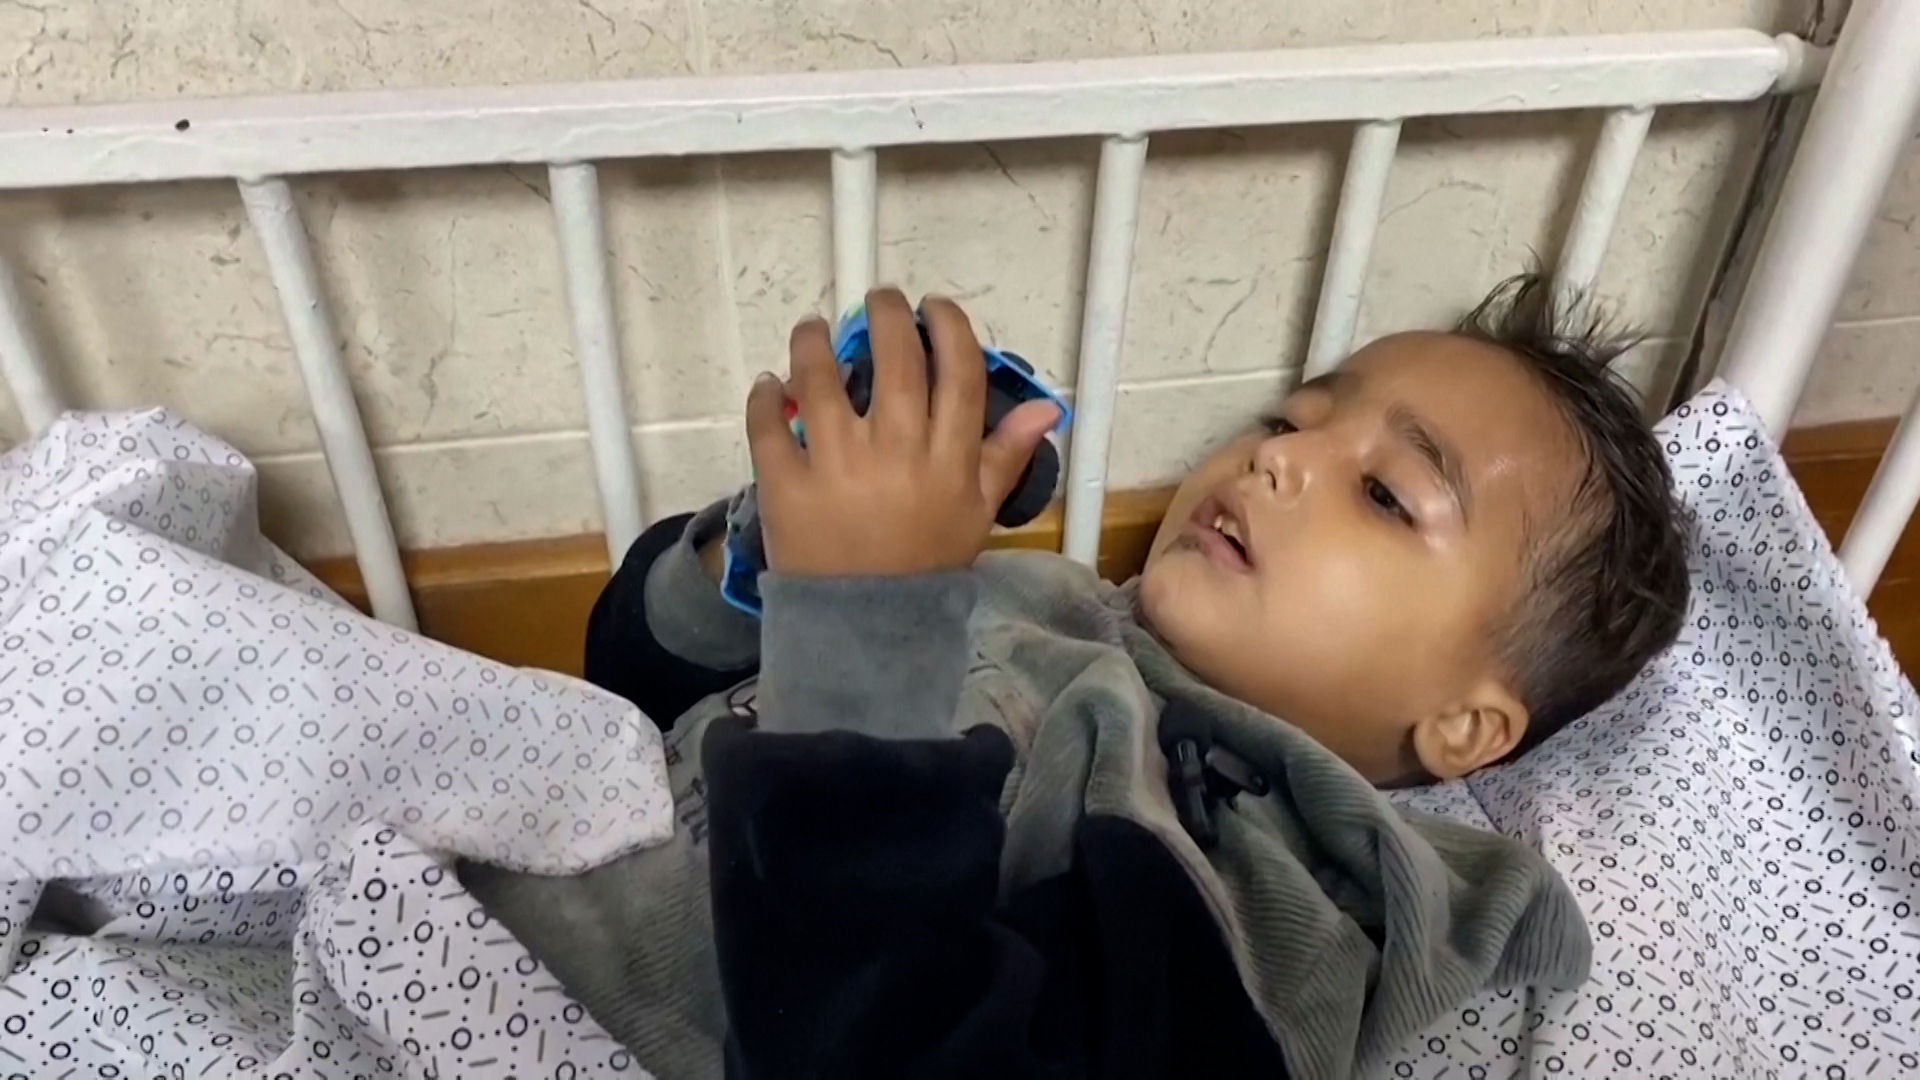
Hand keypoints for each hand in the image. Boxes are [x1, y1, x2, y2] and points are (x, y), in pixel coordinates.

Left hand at [745, 288, 1059, 577]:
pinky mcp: (786, 485)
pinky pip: (767, 425)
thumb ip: (1007, 454)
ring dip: (814, 342)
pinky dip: (765, 395)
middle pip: (892, 357)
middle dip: (884, 312)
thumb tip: (1046, 406)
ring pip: (820, 378)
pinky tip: (770, 384)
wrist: (869, 628)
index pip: (957, 368)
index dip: (947, 325)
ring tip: (813, 331)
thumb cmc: (927, 563)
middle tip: (875, 300)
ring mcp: (837, 465)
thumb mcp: (979, 513)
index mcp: (948, 456)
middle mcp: (896, 449)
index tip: (932, 308)